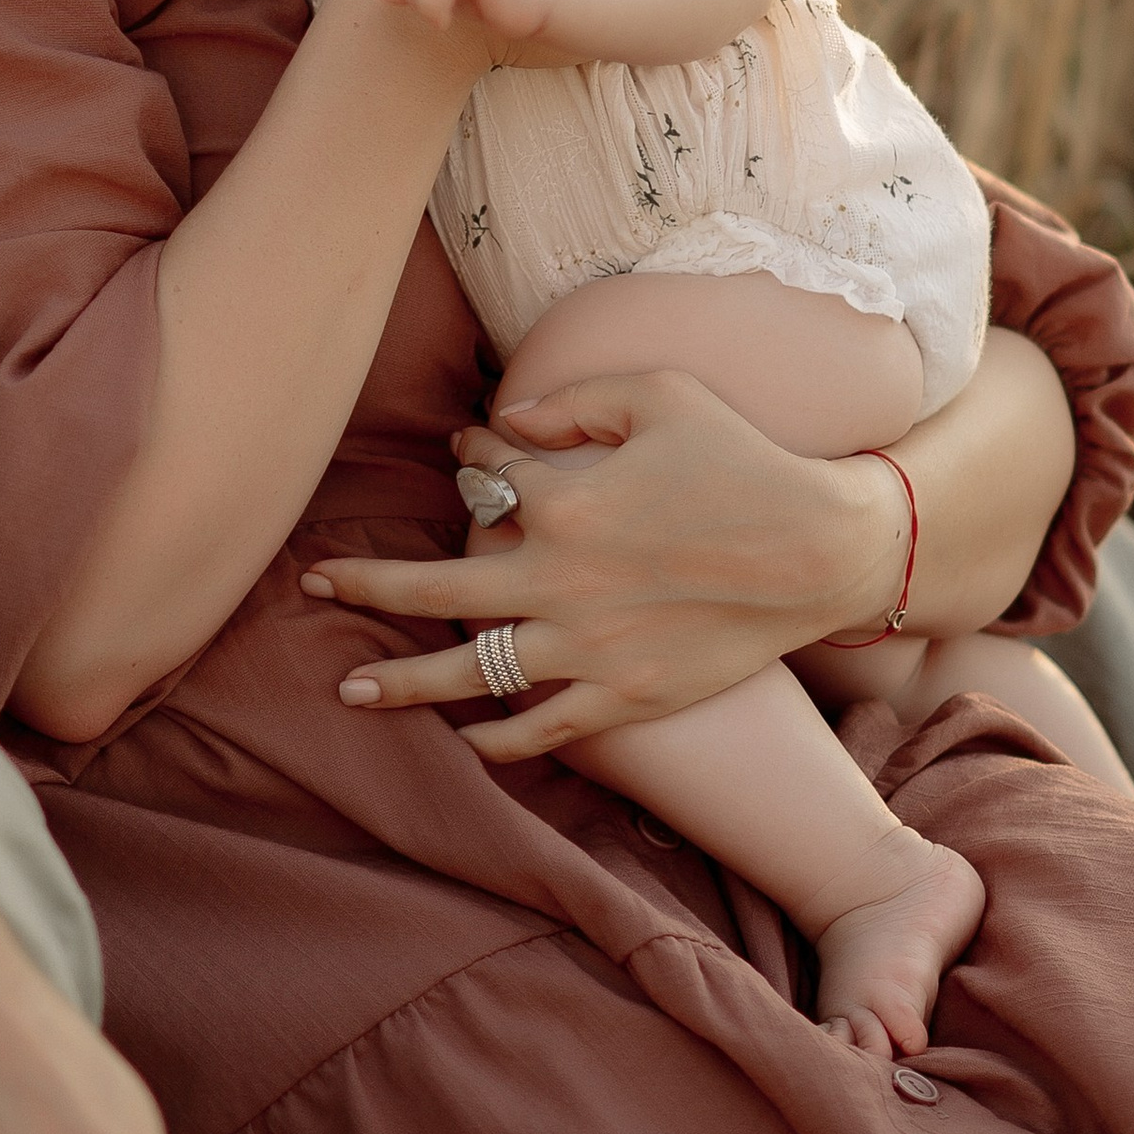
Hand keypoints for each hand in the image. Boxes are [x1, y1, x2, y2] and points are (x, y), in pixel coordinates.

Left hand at [303, 368, 914, 760]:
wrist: (820, 551)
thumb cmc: (744, 460)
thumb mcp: (661, 394)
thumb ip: (574, 398)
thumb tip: (506, 415)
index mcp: (563, 501)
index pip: (483, 483)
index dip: (470, 462)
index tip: (467, 455)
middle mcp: (558, 581)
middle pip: (432, 591)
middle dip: (364, 586)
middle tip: (312, 585)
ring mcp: (586, 649)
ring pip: (469, 674)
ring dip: (401, 684)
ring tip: (350, 692)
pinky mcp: (623, 698)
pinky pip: (539, 729)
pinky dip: (496, 739)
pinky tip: (465, 737)